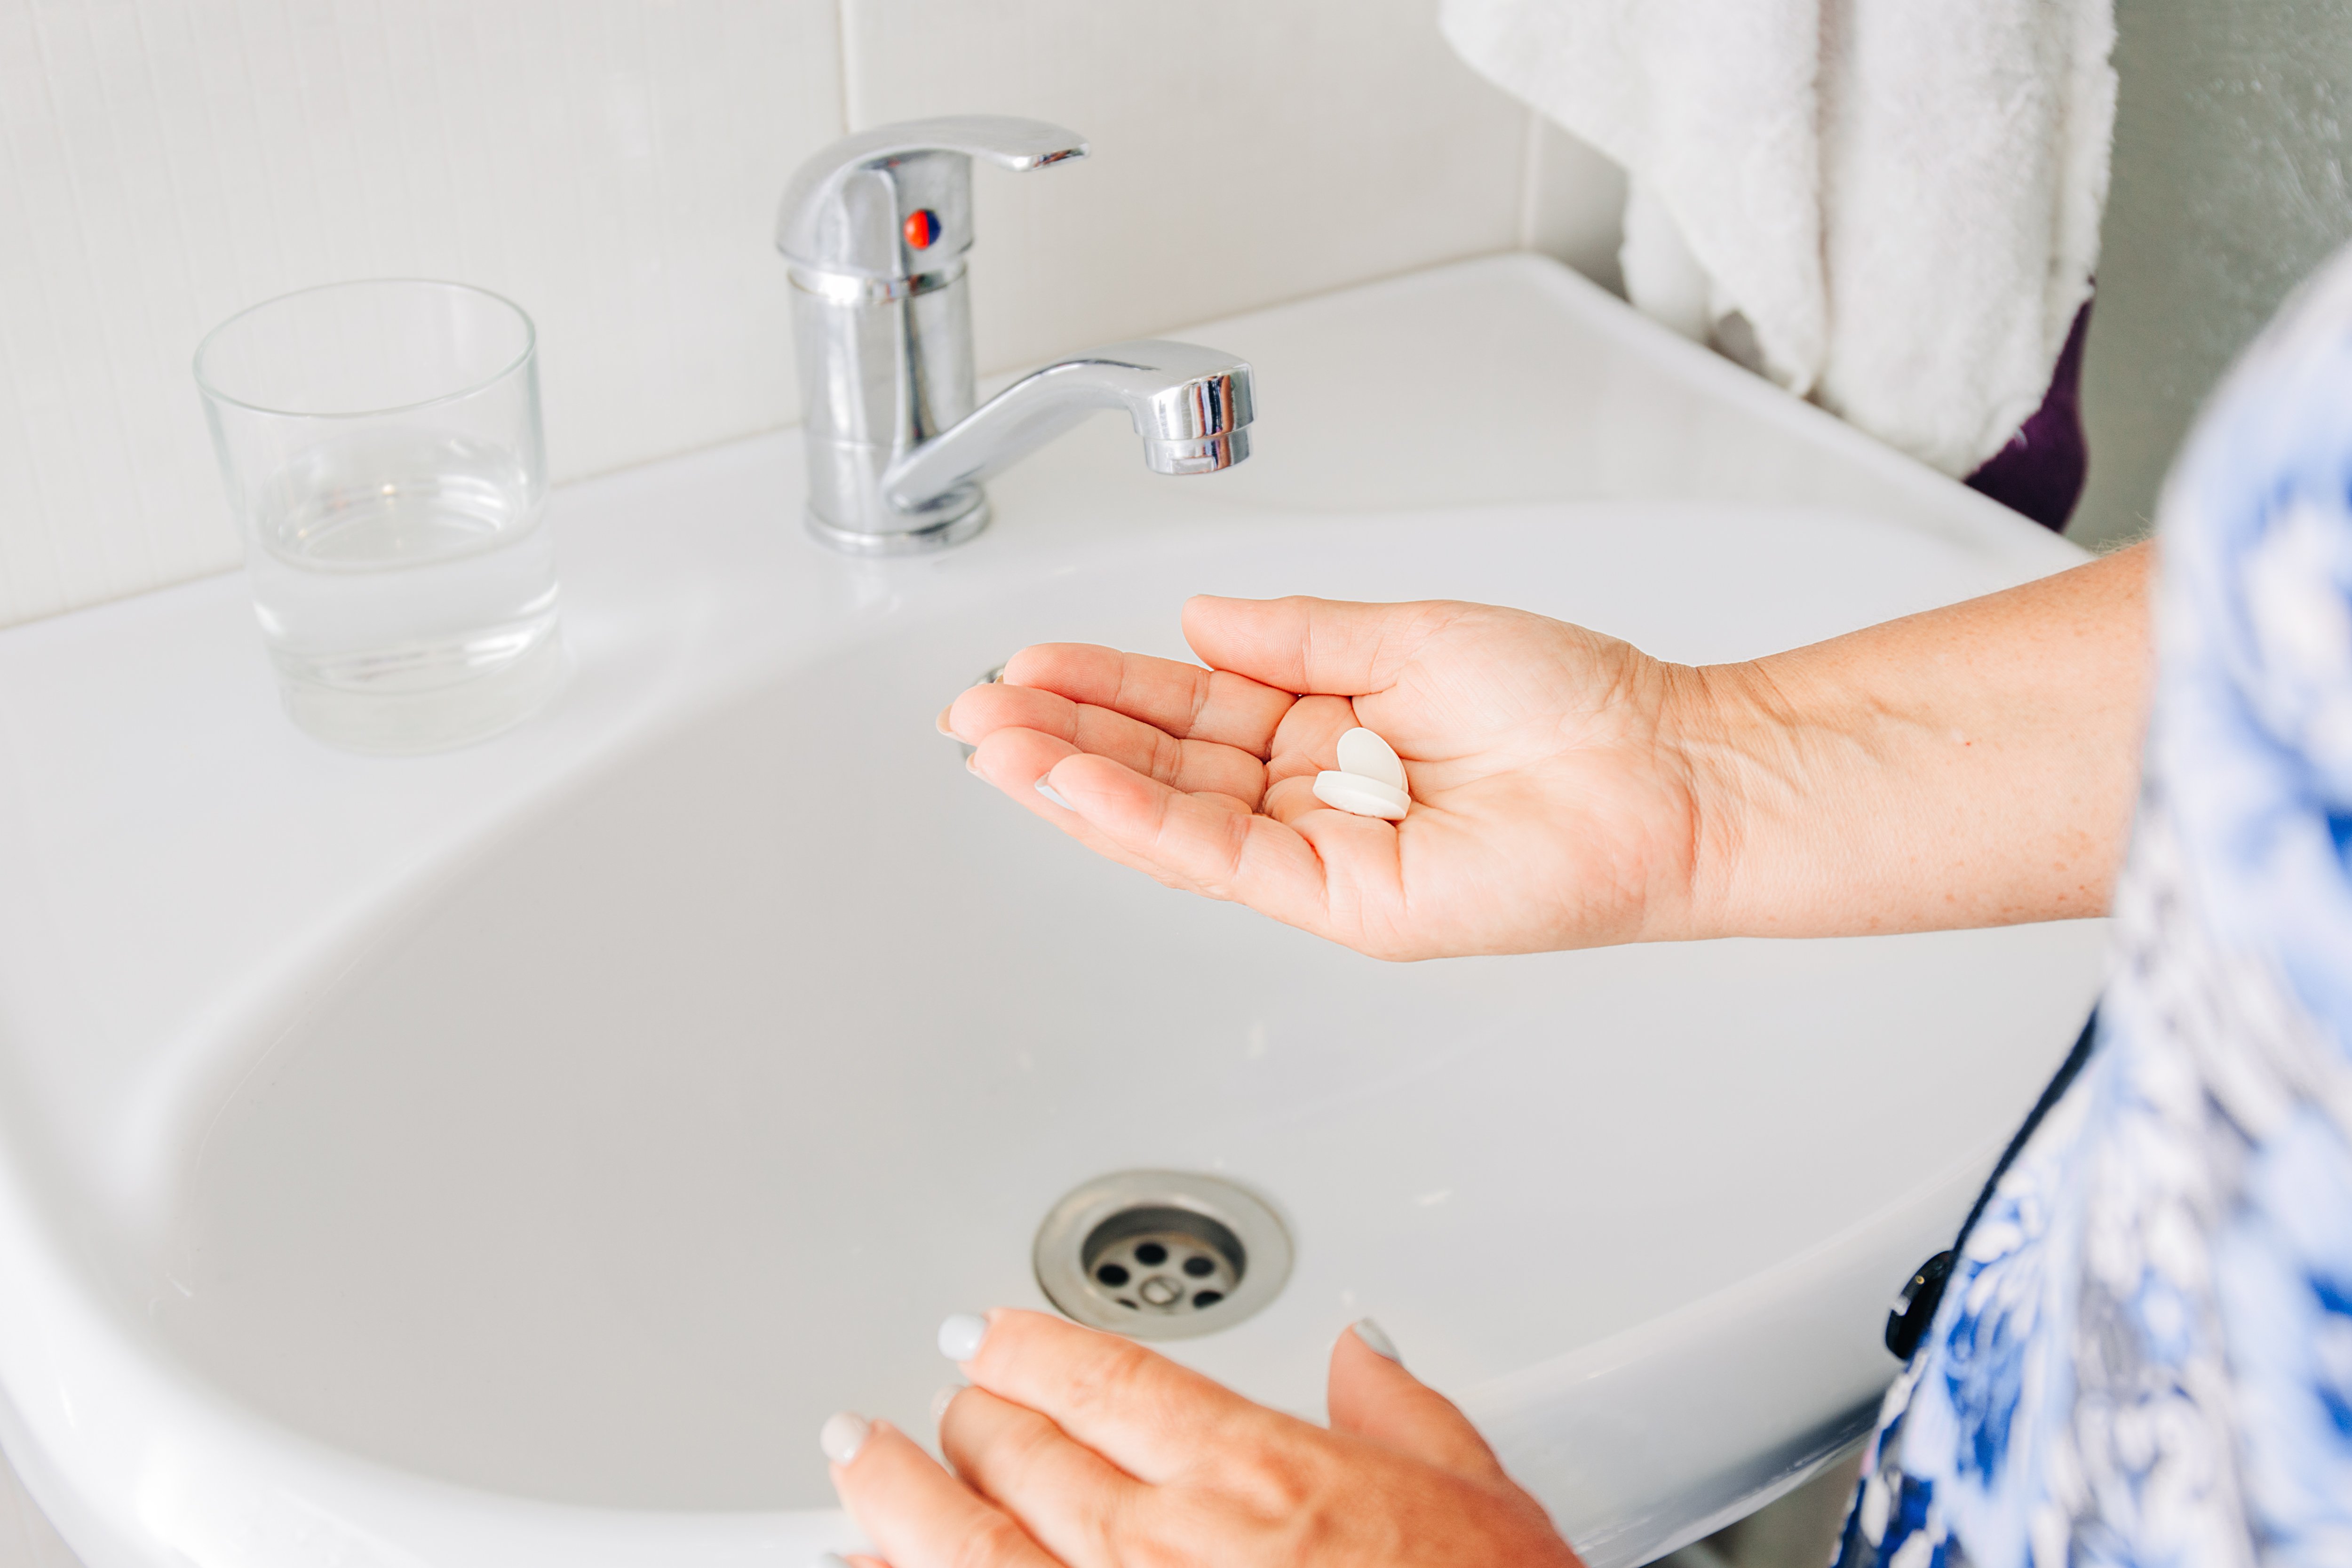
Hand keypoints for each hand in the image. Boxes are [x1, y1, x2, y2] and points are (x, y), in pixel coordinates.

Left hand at [819, 1309, 1582, 1567]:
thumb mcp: (1482, 1502)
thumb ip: (1405, 1416)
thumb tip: (1364, 1353)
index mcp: (1255, 1477)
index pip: (1100, 1376)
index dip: (1025, 1345)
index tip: (989, 1336)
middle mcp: (1167, 1550)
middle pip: (1018, 1451)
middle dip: (972, 1417)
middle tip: (952, 1402)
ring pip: (963, 1545)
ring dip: (897, 1495)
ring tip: (860, 1457)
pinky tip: (869, 1563)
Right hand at [943, 596, 1710, 958]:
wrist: (1666, 769)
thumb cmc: (1572, 703)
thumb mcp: (1406, 634)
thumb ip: (1292, 636)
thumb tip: (1196, 619)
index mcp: (1324, 730)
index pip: (1184, 712)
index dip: (1103, 688)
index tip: (1030, 664)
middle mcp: (1312, 798)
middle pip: (1159, 771)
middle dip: (1059, 739)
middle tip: (973, 710)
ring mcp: (1324, 856)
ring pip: (1172, 822)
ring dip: (1075, 783)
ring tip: (992, 744)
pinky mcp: (1347, 901)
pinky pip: (1226, 859)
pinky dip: (1146, 823)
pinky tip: (1077, 786)